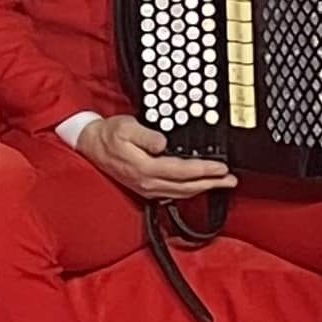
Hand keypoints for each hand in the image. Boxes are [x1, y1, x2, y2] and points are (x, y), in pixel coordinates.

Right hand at [75, 112, 237, 204]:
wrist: (91, 145)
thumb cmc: (108, 136)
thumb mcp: (125, 128)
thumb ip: (146, 136)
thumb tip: (163, 143)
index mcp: (145, 168)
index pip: (182, 171)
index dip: (204, 170)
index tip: (221, 167)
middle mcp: (148, 183)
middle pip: (187, 187)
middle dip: (211, 183)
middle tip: (231, 180)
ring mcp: (147, 188)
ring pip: (182, 193)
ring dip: (203, 188)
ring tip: (220, 183)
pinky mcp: (145, 189)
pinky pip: (173, 193)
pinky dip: (190, 190)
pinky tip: (197, 186)